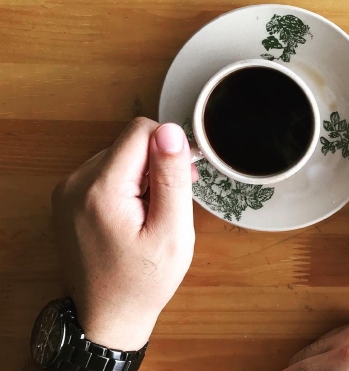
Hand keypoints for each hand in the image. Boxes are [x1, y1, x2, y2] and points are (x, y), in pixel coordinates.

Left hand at [51, 117, 197, 350]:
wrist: (108, 317)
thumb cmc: (144, 281)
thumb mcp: (172, 231)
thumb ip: (170, 177)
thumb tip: (171, 131)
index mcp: (101, 189)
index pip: (140, 131)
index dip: (170, 148)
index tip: (183, 179)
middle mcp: (75, 183)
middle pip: (128, 144)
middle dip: (157, 164)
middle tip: (174, 201)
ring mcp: (67, 192)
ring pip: (118, 157)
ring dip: (143, 175)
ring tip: (155, 212)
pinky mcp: (67, 200)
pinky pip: (104, 174)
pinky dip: (126, 186)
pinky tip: (137, 214)